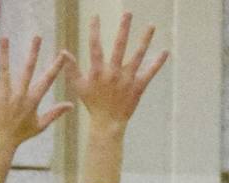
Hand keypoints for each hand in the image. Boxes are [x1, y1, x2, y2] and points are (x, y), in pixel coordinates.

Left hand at [0, 37, 70, 153]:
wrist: (1, 143)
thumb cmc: (21, 134)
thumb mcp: (40, 125)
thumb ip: (55, 113)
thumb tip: (71, 105)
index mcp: (32, 101)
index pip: (47, 80)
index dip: (55, 67)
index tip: (63, 54)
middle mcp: (20, 96)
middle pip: (28, 70)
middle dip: (33, 53)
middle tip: (38, 37)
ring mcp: (5, 96)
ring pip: (5, 71)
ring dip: (5, 53)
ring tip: (5, 38)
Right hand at [64, 13, 168, 131]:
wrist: (107, 124)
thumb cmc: (93, 104)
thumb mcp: (78, 87)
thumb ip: (71, 68)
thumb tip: (63, 51)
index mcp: (98, 71)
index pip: (95, 46)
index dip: (94, 30)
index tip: (96, 16)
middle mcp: (114, 73)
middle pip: (119, 46)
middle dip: (123, 28)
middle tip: (128, 12)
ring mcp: (127, 80)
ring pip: (137, 56)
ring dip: (144, 40)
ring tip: (151, 26)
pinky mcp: (138, 88)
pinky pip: (149, 73)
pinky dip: (157, 63)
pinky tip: (165, 52)